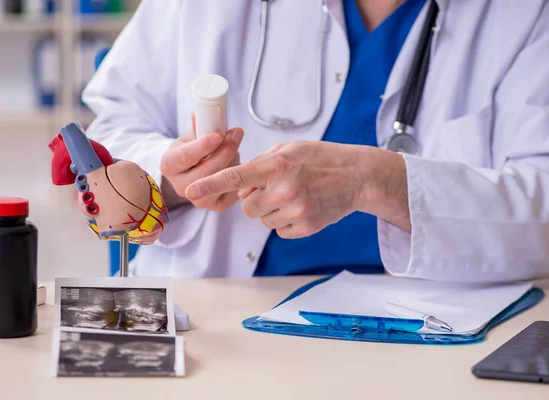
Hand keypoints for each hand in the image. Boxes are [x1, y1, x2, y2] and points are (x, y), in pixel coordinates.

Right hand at [160, 114, 243, 211]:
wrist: (193, 171)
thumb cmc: (192, 149)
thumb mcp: (191, 134)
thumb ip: (199, 125)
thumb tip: (204, 112)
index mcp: (169, 165)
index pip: (185, 156)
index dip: (202, 146)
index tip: (218, 134)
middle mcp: (180, 186)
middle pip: (206, 172)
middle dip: (224, 151)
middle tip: (237, 134)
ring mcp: (198, 200)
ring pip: (220, 182)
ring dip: (232, 162)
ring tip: (236, 145)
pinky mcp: (215, 206)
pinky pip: (232, 191)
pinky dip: (240, 176)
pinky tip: (242, 163)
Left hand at [186, 141, 410, 237]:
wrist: (358, 177)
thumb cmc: (322, 158)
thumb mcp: (291, 148)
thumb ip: (262, 163)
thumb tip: (241, 185)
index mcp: (278, 166)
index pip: (235, 177)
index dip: (210, 184)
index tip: (190, 191)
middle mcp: (285, 190)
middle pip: (247, 207)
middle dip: (255, 199)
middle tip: (275, 188)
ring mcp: (296, 211)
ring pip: (262, 220)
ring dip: (270, 210)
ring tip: (294, 195)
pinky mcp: (305, 227)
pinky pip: (278, 230)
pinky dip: (284, 221)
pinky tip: (301, 207)